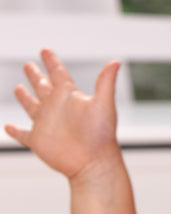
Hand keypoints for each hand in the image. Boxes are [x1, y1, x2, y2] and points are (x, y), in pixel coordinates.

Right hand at [4, 49, 120, 180]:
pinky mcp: (38, 141)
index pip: (58, 73)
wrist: (94, 163)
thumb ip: (106, 82)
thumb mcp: (104, 105)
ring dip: (24, 98)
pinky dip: (14, 131)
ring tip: (19, 88)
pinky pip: (22, 134)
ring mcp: (46, 124)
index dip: (51, 61)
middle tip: (29, 65)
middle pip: (43, 87)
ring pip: (31, 107)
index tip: (46, 50)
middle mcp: (57, 108)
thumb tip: (116, 62)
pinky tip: (8, 127)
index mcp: (70, 96)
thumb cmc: (102, 135)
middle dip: (36, 76)